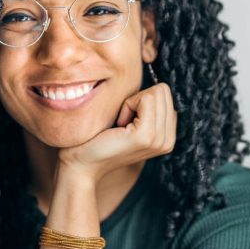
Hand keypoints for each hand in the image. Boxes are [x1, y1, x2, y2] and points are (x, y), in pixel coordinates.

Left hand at [56, 82, 176, 183]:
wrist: (81, 165)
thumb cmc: (98, 139)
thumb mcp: (129, 121)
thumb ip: (147, 108)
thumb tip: (154, 83)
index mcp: (167, 136)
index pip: (166, 95)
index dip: (141, 100)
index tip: (125, 120)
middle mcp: (168, 140)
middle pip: (163, 91)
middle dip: (138, 99)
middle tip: (121, 122)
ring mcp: (159, 139)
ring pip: (156, 92)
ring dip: (132, 102)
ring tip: (120, 125)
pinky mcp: (146, 135)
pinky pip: (145, 98)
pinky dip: (128, 105)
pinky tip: (118, 125)